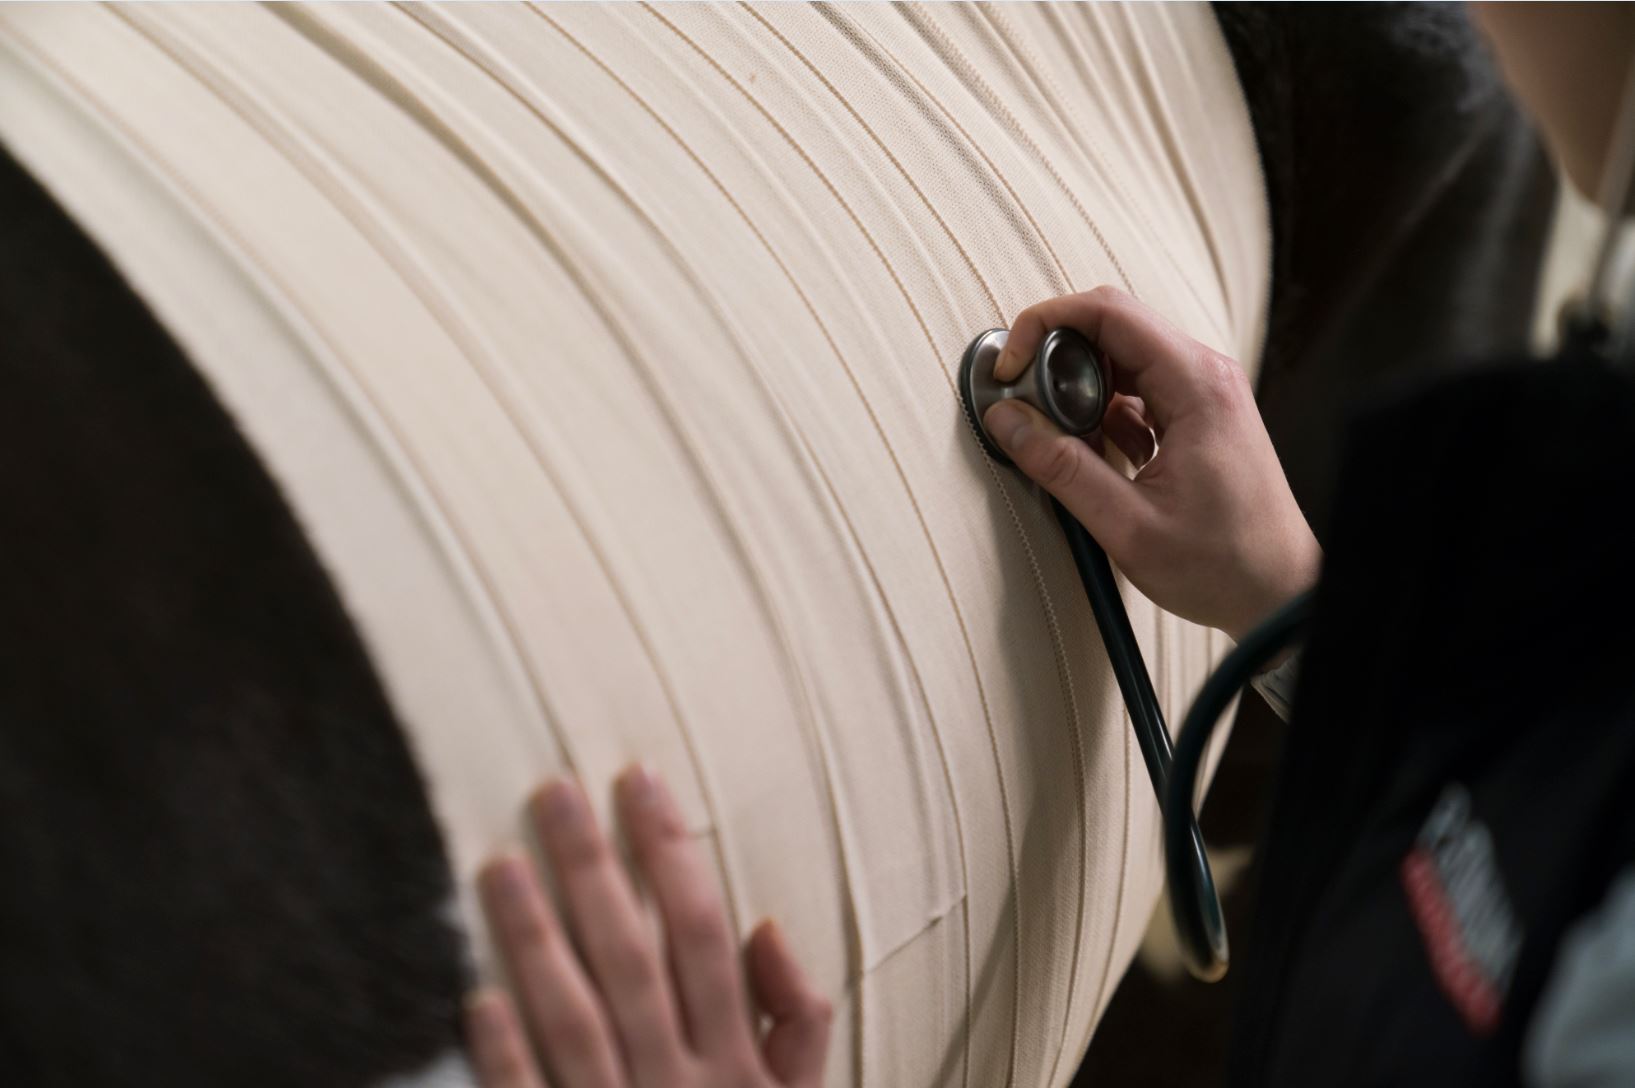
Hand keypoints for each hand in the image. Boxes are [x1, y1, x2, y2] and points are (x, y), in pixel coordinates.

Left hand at [465, 767, 831, 1087]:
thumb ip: (798, 1020)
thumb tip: (765, 924)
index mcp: (737, 1061)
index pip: (702, 931)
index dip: (672, 852)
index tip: (640, 780)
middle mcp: (677, 1082)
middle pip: (632, 955)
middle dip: (594, 869)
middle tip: (553, 792)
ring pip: (572, 1015)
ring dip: (534, 938)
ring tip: (498, 865)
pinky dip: (503, 1054)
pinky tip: (475, 994)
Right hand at [984, 286, 1320, 640]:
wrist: (1280, 593)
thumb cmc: (1221, 565)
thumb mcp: (1127, 525)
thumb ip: (1061, 468)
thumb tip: (1007, 420)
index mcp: (1196, 385)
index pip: (1108, 312)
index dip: (1046, 325)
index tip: (1010, 367)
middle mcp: (1205, 375)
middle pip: (1112, 327)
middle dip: (1056, 357)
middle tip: (1023, 403)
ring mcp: (1204, 393)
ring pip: (1121, 359)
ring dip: (1078, 389)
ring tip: (1059, 441)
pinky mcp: (1197, 416)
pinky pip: (1137, 390)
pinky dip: (1101, 412)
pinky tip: (1092, 457)